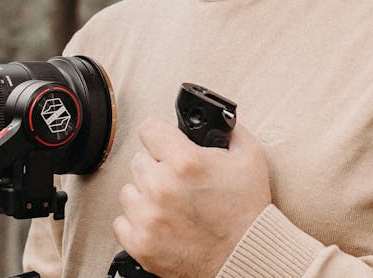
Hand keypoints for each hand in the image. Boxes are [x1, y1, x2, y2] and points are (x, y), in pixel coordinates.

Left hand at [112, 117, 271, 277]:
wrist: (245, 255)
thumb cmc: (247, 210)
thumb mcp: (250, 156)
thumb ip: (230, 128)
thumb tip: (217, 116)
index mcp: (185, 162)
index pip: (148, 129)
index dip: (160, 135)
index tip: (164, 142)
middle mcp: (162, 188)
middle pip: (138, 161)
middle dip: (157, 167)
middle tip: (178, 180)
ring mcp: (149, 218)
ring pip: (128, 191)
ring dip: (145, 194)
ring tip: (170, 203)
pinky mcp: (141, 243)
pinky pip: (121, 221)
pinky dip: (138, 222)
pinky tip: (160, 221)